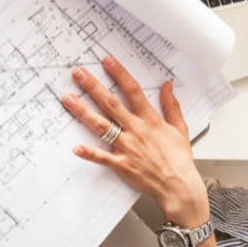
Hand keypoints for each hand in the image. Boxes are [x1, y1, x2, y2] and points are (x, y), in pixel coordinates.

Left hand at [60, 57, 208, 228]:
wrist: (178, 185)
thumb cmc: (179, 158)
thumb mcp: (179, 127)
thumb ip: (171, 105)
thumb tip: (167, 85)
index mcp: (150, 120)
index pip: (133, 91)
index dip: (119, 74)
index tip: (107, 61)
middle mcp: (136, 130)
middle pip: (111, 104)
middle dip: (93, 87)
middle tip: (78, 74)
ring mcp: (127, 147)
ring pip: (101, 126)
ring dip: (83, 112)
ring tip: (68, 99)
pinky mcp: (121, 164)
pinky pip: (101, 157)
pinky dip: (88, 153)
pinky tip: (75, 146)